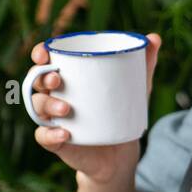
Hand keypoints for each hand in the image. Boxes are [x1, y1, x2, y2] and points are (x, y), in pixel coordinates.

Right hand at [28, 33, 160, 183]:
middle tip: (57, 79)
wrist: (121, 154)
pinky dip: (50, 134)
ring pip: (38, 107)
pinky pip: (44, 136)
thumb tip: (155, 38)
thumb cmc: (122, 113)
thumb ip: (144, 65)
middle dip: (41, 76)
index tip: (44, 52)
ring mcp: (53, 119)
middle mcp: (55, 96)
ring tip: (66, 109)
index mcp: (68, 78)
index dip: (40, 53)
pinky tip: (64, 133)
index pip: (45, 60)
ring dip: (47, 104)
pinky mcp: (56, 141)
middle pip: (36, 81)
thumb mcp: (135, 89)